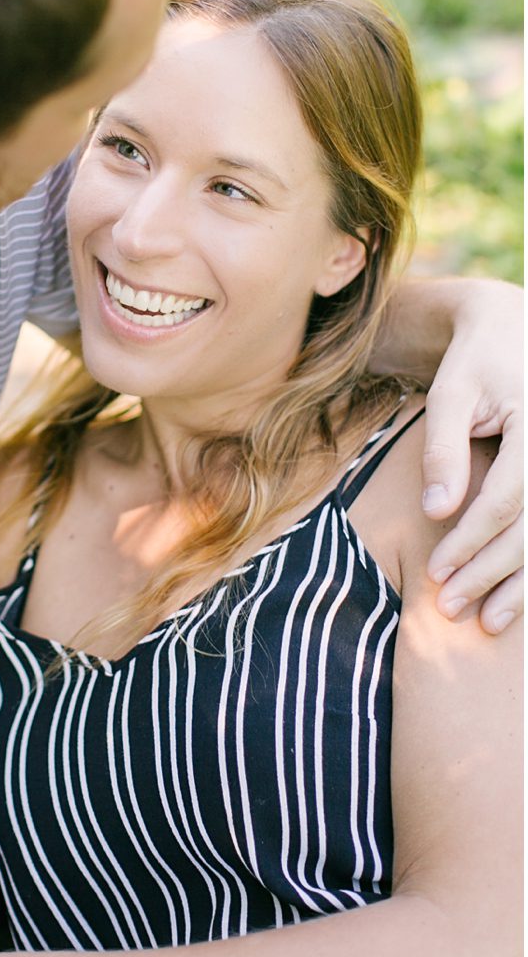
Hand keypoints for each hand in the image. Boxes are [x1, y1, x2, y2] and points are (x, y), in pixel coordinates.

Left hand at [423, 283, 522, 632]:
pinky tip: (517, 600)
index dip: (470, 541)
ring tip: (488, 622)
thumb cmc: (477, 362)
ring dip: (522, 584)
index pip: (506, 500)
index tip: (436, 573)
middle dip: (492, 573)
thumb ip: (443, 451)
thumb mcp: (452, 394)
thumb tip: (436, 512)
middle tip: (451, 609)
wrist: (515, 334)